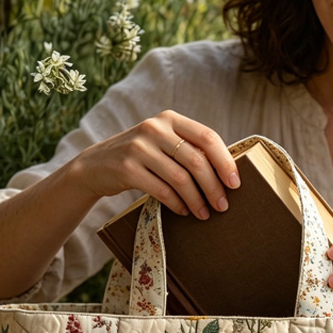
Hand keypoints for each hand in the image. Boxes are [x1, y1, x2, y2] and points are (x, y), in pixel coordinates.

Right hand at [70, 110, 238, 219]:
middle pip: (196, 160)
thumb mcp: (164, 143)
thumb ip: (189, 148)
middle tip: (223, 206)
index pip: (207, 137)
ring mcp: (139, 147)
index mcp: (170, 118)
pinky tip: (184, 211)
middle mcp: (155, 128)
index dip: (225, 161)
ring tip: (204, 214)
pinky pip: (162, 190)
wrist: (97, 165)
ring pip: (180, 178)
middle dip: (214, 187)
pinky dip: (177, 204)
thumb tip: (228, 173)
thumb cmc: (142, 157)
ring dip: (197, 200)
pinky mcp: (127, 168)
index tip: (235, 184)